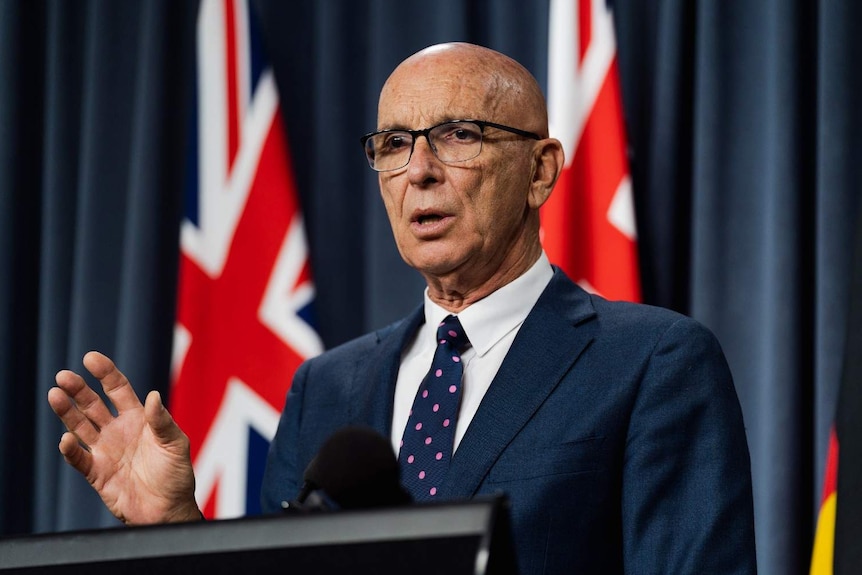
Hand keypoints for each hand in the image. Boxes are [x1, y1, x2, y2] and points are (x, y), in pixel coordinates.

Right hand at [48, 351, 201, 524]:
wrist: (169, 510)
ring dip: (67, 412)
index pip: (117, 390)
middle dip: (78, 390)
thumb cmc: (177, 475)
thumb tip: (153, 396)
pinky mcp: (97, 473)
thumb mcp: (176, 444)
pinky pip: (79, 459)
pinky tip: (65, 439)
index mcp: (138, 418)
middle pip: (92, 405)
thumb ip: (163, 421)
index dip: (105, 373)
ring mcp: (105, 451)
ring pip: (80, 426)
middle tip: (64, 376)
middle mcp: (117, 431)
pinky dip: (70, 450)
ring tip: (55, 396)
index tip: (90, 358)